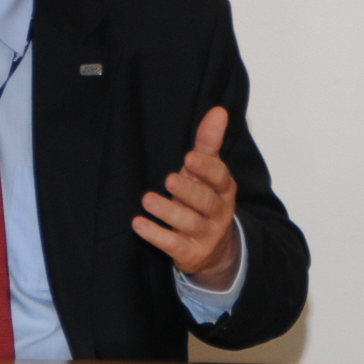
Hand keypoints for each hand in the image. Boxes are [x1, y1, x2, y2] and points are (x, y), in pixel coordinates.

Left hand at [134, 106, 241, 289]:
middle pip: (206, 202)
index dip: (206, 169)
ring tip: (148, 199)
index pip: (220, 178)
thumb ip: (209, 142)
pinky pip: (173, 245)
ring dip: (168, 211)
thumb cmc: (205, 199)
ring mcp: (205, 235)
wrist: (216, 249)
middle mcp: (218, 213)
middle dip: (189, 190)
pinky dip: (156, 235)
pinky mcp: (190, 253)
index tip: (190, 158)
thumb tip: (218, 110)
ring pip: (189, 224)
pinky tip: (139, 224)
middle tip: (169, 179)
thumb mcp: (208, 172)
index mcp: (225, 190)